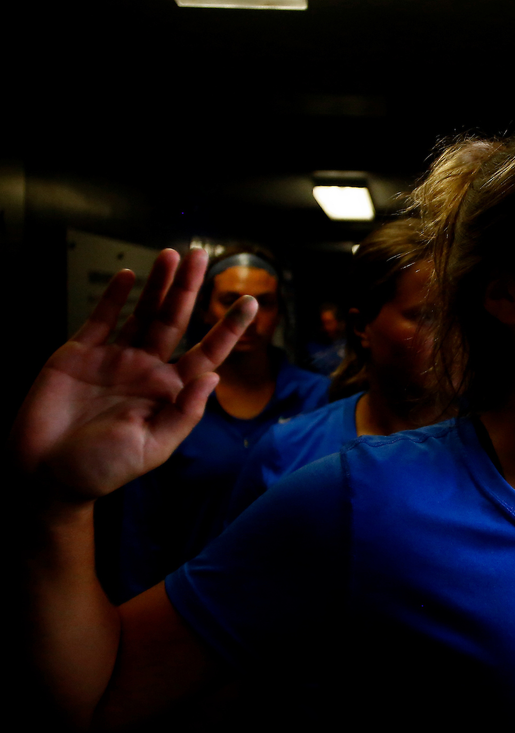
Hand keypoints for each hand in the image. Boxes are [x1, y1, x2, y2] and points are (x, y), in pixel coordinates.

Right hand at [10, 249, 257, 501]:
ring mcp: (114, 359)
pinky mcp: (80, 354)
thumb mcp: (152, 447)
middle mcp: (147, 370)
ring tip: (172, 255)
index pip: (208, 352)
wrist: (43, 473)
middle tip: (203, 256)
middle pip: (175, 320)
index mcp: (170, 392)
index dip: (229, 328)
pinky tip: (129, 276)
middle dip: (190, 288)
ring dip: (158, 284)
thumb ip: (184, 413)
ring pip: (143, 312)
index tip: (250, 302)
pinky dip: (115, 296)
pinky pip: (102, 318)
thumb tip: (213, 378)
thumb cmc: (100, 469)